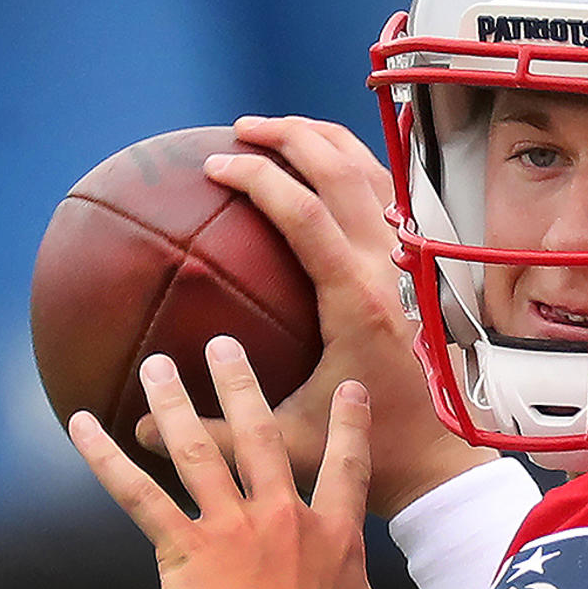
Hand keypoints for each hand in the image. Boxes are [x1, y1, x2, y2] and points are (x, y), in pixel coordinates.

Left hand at [71, 335, 384, 588]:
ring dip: (176, 403)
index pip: (347, 465)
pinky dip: (107, 459)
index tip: (350, 388)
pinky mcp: (186, 548)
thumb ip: (353, 582)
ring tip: (158, 365)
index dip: (351, 424)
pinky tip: (83, 426)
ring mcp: (231, 527)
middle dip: (241, 387)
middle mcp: (280, 514)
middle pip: (261, 437)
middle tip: (224, 345)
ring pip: (200, 452)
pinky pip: (140, 496)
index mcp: (331, 530)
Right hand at [135, 115, 496, 517]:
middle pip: (343, 171)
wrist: (446, 459)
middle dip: (289, 136)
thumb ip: (215, 432)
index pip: (305, 214)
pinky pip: (394, 196)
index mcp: (358, 301)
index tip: (214, 165)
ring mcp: (414, 263)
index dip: (257, 177)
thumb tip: (141, 428)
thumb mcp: (287, 442)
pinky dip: (359, 167)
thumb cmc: (369, 450)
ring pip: (376, 174)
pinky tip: (330, 171)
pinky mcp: (425, 269)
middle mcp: (391, 269)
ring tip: (281, 131)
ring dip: (327, 142)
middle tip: (240, 129)